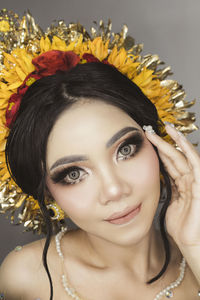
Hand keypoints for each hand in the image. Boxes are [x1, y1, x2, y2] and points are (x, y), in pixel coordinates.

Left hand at [144, 123, 199, 246]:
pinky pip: (196, 165)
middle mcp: (189, 181)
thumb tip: (160, 181)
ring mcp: (197, 182)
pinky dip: (190, 152)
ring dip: (176, 142)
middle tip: (151, 131)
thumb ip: (168, 190)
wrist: (192, 243)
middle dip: (164, 143)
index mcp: (181, 185)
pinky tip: (181, 142)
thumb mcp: (170, 204)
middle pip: (176, 157)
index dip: (160, 152)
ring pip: (185, 157)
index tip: (148, 141)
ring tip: (167, 129)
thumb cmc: (182, 228)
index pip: (170, 164)